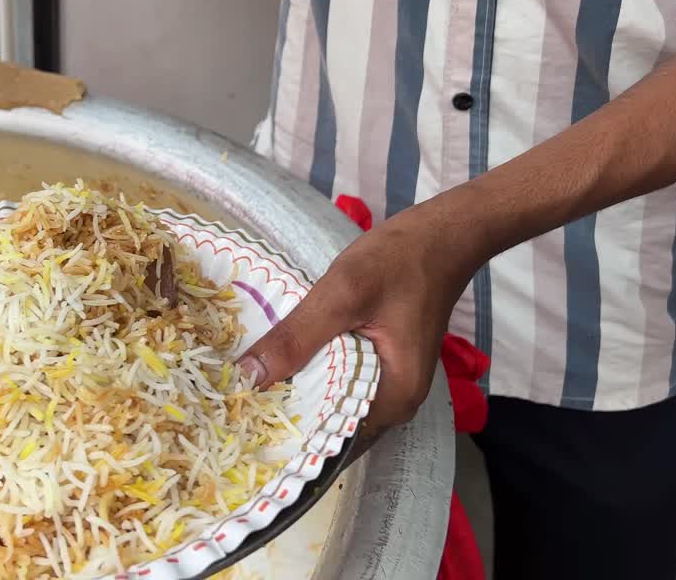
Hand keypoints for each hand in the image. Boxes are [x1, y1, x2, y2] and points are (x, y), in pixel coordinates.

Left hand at [237, 197, 484, 454]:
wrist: (442, 235)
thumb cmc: (399, 262)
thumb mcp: (342, 295)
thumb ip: (297, 338)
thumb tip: (247, 377)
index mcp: (392, 400)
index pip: (331, 441)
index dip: (287, 439)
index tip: (241, 429)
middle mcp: (394, 403)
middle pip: (331, 426)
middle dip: (286, 418)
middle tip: (233, 410)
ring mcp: (390, 384)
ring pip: (333, 403)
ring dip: (297, 395)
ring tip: (246, 391)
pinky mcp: (383, 365)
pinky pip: (341, 382)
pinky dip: (313, 375)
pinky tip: (281, 363)